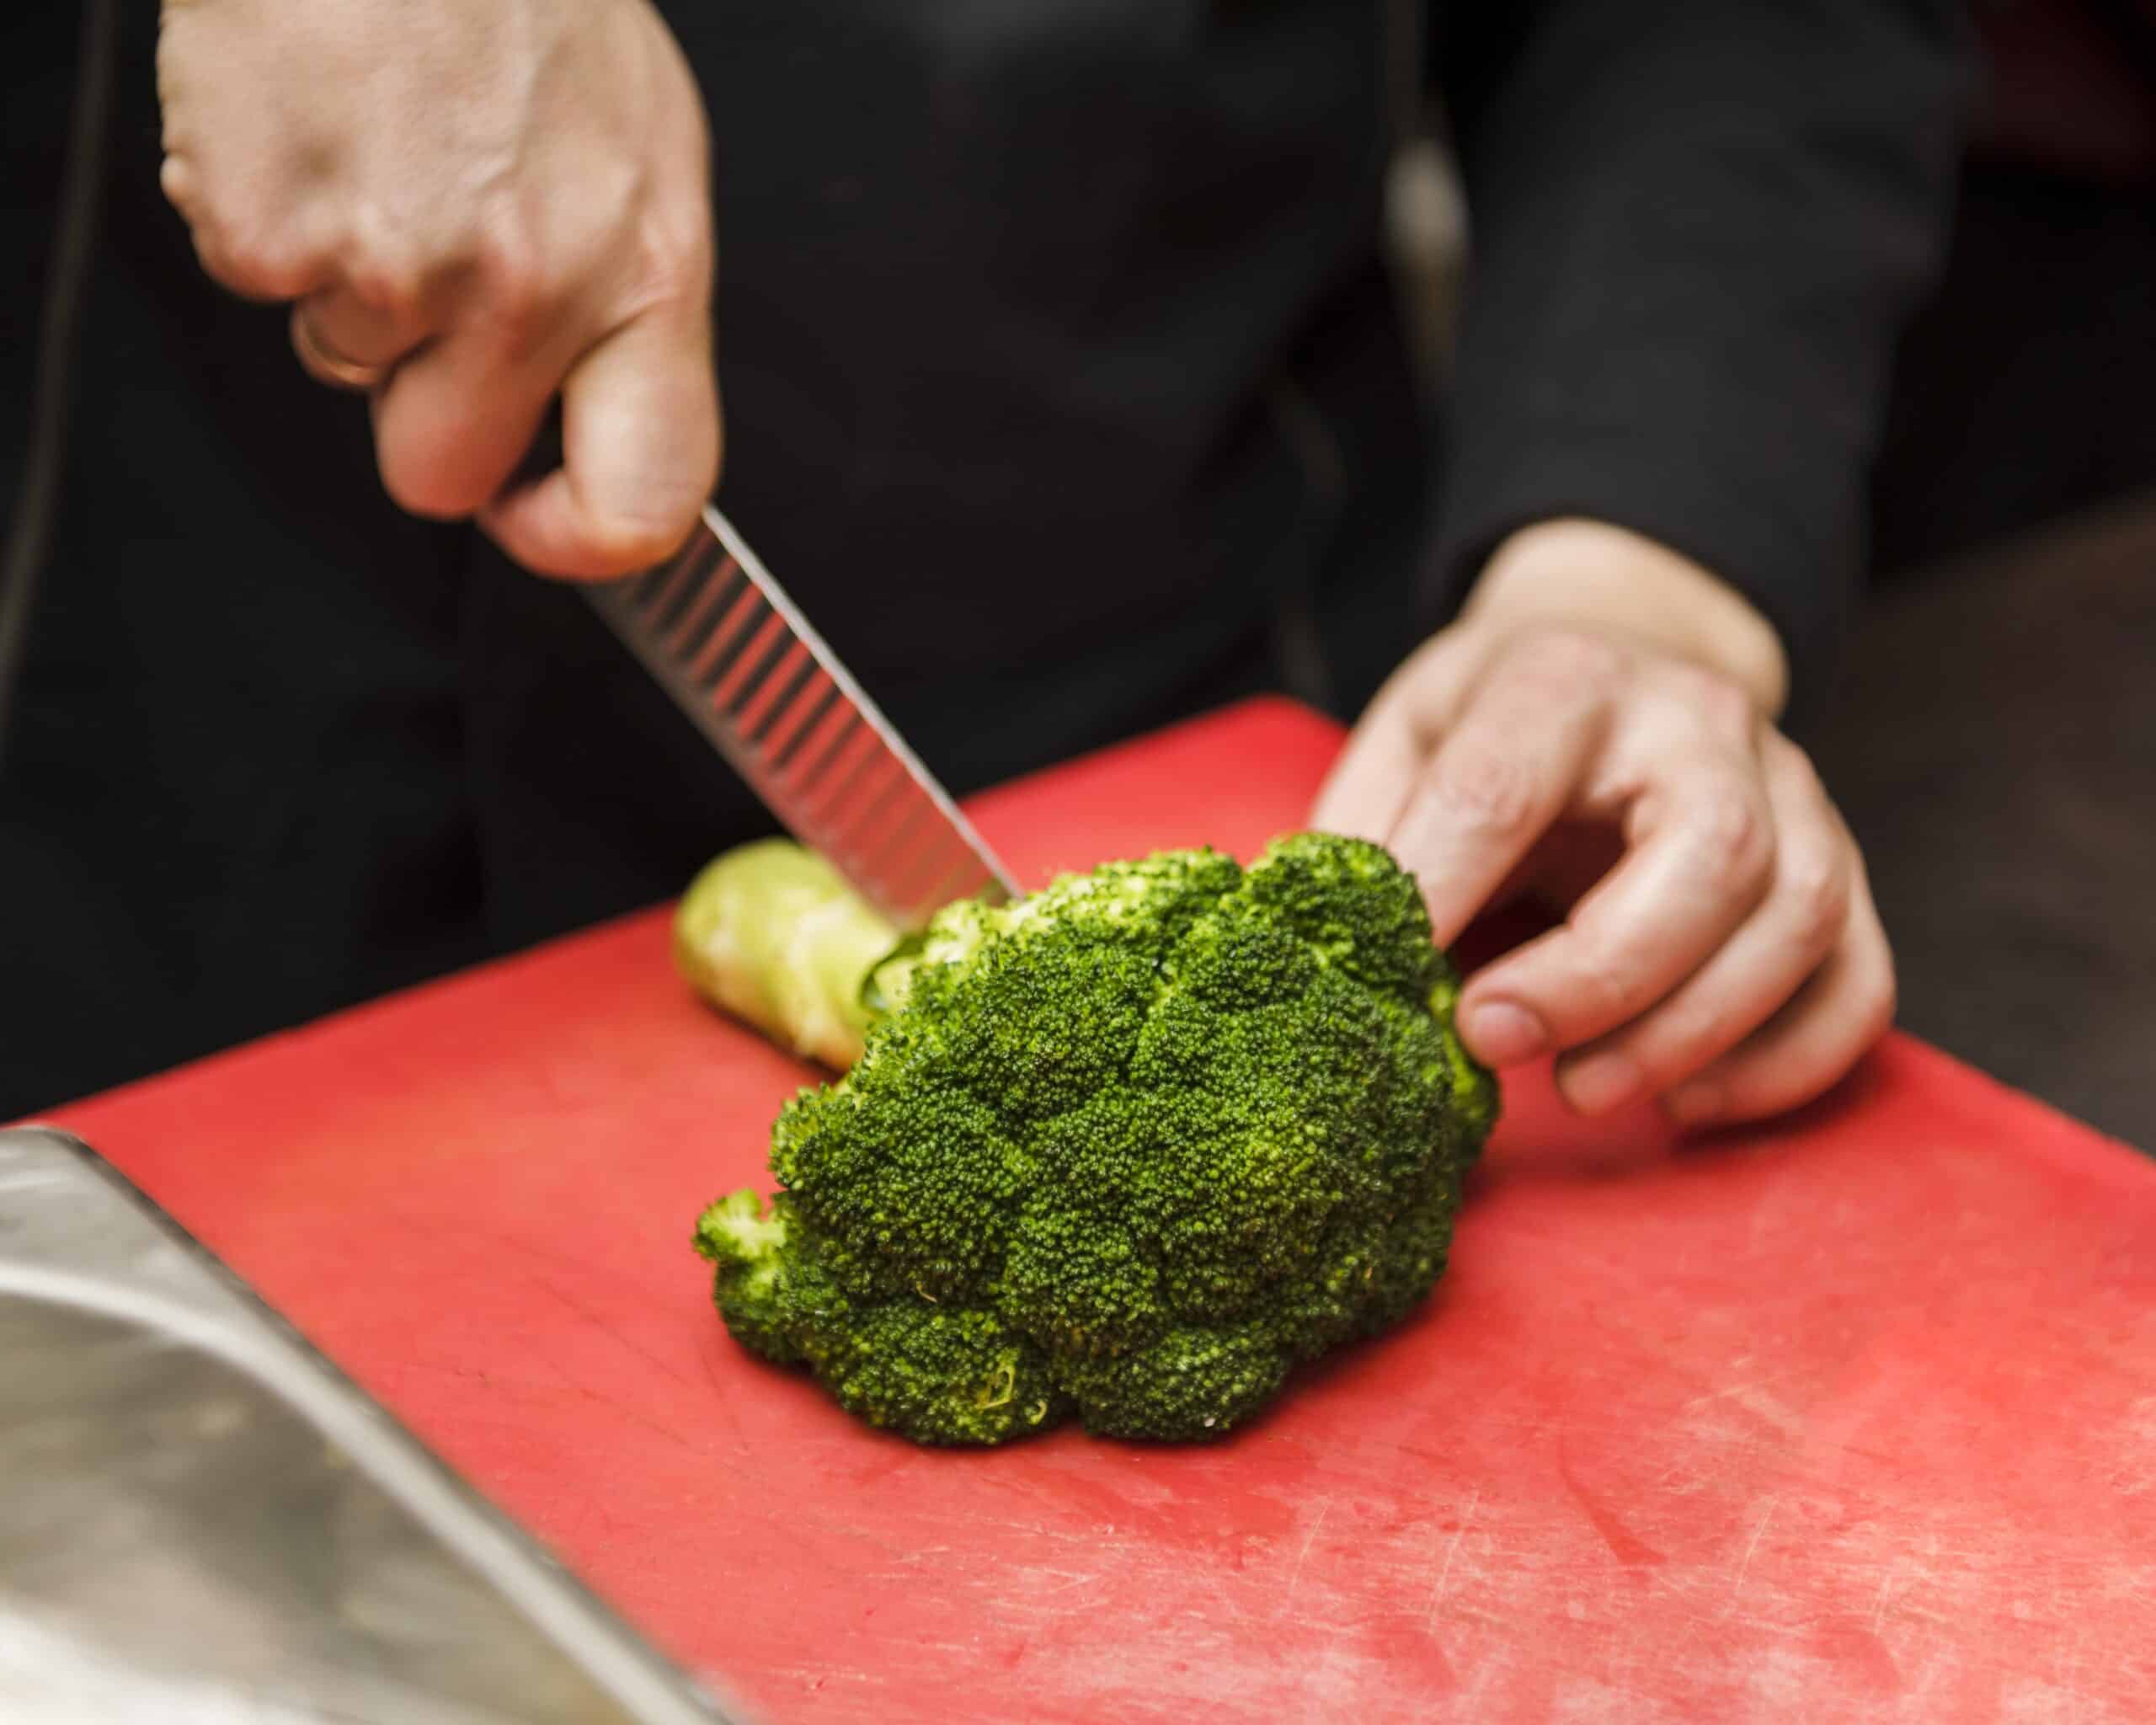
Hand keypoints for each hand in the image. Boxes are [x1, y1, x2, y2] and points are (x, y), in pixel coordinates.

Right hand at [157, 0, 718, 575]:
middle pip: (443, 472)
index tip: (534, 519)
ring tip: (382, 148)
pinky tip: (317, 126)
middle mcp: (534, 286)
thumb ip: (625, 301)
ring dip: (346, 281)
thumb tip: (599, 424)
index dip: (578, 539)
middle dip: (420, 407)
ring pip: (341, 366)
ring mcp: (396, 266)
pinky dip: (266, 212)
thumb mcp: (639, 149)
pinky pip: (254, 282)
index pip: (648, 498)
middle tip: (426, 287)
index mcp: (647, 272)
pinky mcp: (270, 230)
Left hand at [1313, 520, 1893, 1127]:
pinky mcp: (1839, 864)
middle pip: (1709, 851)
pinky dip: (1785, 1062)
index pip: (1508, 787)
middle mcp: (1699, 723)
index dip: (1445, 888)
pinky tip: (1688, 1103)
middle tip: (1492, 1040)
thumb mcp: (1407, 733)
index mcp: (1564, 679)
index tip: (1397, 973)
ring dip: (1689, 1031)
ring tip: (1581, 1089)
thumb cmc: (1498, 717)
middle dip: (1598, 977)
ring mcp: (1792, 790)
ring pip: (1796, 918)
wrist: (1623, 647)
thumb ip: (1368, 831)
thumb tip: (1322, 949)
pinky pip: (1857, 976)